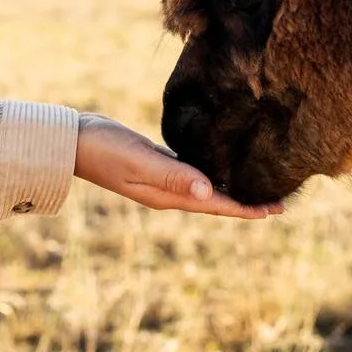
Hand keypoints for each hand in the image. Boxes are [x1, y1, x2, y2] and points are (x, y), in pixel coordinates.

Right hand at [73, 113, 281, 218]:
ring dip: (231, 190)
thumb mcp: (140, 162)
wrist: (72, 142)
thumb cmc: (104, 149)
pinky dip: (212, 175)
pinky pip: (192, 174)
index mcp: (167, 196)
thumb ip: (173, 176)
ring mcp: (162, 180)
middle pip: (216, 201)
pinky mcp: (156, 164)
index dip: (246, 208)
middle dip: (246, 203)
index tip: (276, 210)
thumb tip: (208, 191)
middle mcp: (168, 193)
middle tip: (280, 202)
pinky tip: (220, 168)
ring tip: (256, 187)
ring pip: (206, 189)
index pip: (216, 205)